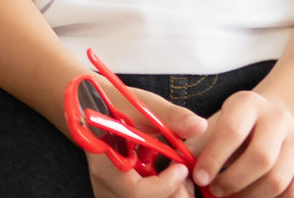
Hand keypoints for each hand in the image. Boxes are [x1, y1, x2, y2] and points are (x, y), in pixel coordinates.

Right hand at [84, 90, 200, 197]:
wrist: (93, 109)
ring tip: (179, 175)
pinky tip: (171, 181)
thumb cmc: (117, 105)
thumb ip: (172, 117)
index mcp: (105, 164)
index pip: (135, 192)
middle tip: (185, 173)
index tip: (181, 167)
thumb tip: (200, 126)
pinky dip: (163, 195)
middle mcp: (105, 186)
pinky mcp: (117, 195)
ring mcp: (110, 194)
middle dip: (173, 194)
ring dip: (170, 195)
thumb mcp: (144, 106)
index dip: (165, 185)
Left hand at [190, 87, 293, 197]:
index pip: (232, 131)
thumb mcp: (214, 127)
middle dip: (233, 182)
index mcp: (248, 103)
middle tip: (216, 192)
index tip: (200, 178)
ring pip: (278, 180)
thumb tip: (180, 169)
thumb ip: (197, 147)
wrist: (276, 121)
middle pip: (260, 159)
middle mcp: (279, 118)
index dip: (214, 159)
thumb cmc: (235, 129)